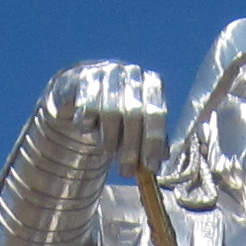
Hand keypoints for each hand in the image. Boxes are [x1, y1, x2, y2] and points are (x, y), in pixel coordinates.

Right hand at [48, 60, 167, 178]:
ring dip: (110, 140)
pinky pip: (87, 107)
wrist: (83, 89)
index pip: (158, 114)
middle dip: (131, 147)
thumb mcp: (139, 124)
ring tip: (108, 154)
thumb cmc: (119, 112)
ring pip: (111, 112)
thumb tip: (161, 158)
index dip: (154, 142)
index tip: (150, 167)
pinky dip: (88, 123)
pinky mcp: (83, 79)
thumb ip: (151, 139)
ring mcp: (108, 74)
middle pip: (135, 114)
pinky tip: (89, 130)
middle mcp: (132, 74)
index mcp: (152, 84)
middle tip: (126, 172)